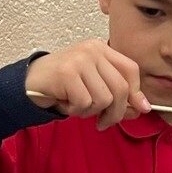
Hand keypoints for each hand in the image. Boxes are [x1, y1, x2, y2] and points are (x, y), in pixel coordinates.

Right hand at [26, 41, 149, 129]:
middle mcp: (92, 50)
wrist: (30, 83)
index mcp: (101, 49)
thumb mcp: (93, 86)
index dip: (136, 93)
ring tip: (78, 108)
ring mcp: (80, 60)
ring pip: (104, 99)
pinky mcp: (67, 73)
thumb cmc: (63, 87)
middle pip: (121, 88)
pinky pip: (85, 103)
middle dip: (116, 113)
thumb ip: (116, 94)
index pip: (131, 69)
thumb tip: (141, 108)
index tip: (137, 110)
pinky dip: (76, 111)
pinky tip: (67, 104)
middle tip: (104, 123)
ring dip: (91, 112)